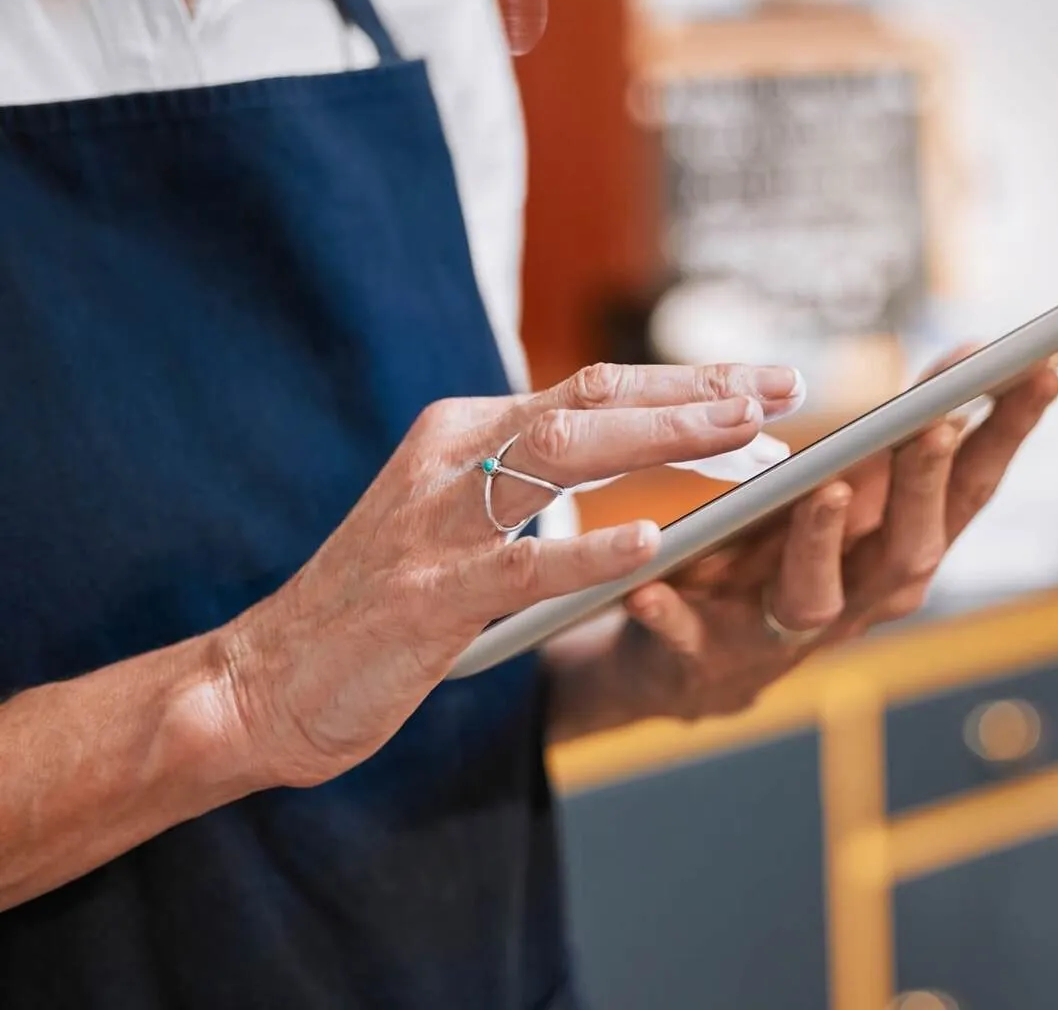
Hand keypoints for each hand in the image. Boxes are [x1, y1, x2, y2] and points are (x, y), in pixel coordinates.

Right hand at [217, 362, 802, 786]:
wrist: (267, 677)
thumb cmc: (382, 602)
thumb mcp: (461, 518)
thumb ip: (531, 480)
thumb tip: (638, 445)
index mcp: (466, 432)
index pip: (595, 387)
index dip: (687, 382)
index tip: (768, 382)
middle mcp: (453, 456)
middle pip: (593, 400)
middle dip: (699, 391)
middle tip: (787, 389)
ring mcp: (436, 523)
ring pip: (564, 455)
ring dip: (663, 439)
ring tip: (746, 434)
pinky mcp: (425, 595)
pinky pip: (519, 565)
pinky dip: (588, 548)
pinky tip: (654, 542)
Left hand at [544, 361, 1057, 735]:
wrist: (682, 664)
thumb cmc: (776, 557)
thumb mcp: (842, 491)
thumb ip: (896, 441)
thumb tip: (971, 356)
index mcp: (895, 552)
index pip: (969, 492)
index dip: (1008, 438)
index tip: (1043, 371)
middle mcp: (856, 600)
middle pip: (909, 550)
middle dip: (925, 487)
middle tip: (937, 423)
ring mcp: (781, 636)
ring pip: (816, 596)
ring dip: (821, 541)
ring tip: (825, 489)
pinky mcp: (703, 660)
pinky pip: (689, 638)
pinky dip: (675, 613)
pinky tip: (653, 586)